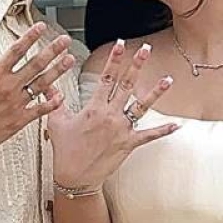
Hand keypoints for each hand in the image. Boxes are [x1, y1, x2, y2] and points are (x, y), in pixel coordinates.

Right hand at [0, 24, 73, 164]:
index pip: (16, 50)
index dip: (31, 36)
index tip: (41, 26)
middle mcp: (7, 88)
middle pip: (36, 64)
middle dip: (53, 50)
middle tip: (64, 40)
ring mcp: (15, 105)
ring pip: (42, 84)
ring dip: (58, 71)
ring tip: (69, 60)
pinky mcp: (17, 121)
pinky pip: (40, 110)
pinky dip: (52, 102)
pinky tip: (61, 95)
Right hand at [47, 40, 177, 190]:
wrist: (75, 177)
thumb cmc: (65, 151)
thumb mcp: (56, 123)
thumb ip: (53, 101)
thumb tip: (45, 86)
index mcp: (93, 108)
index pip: (105, 78)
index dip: (113, 60)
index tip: (119, 45)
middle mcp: (110, 116)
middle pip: (126, 85)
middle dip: (136, 65)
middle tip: (145, 49)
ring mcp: (121, 130)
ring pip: (141, 106)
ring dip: (156, 92)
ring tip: (169, 79)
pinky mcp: (129, 144)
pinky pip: (149, 135)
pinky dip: (163, 131)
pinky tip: (177, 125)